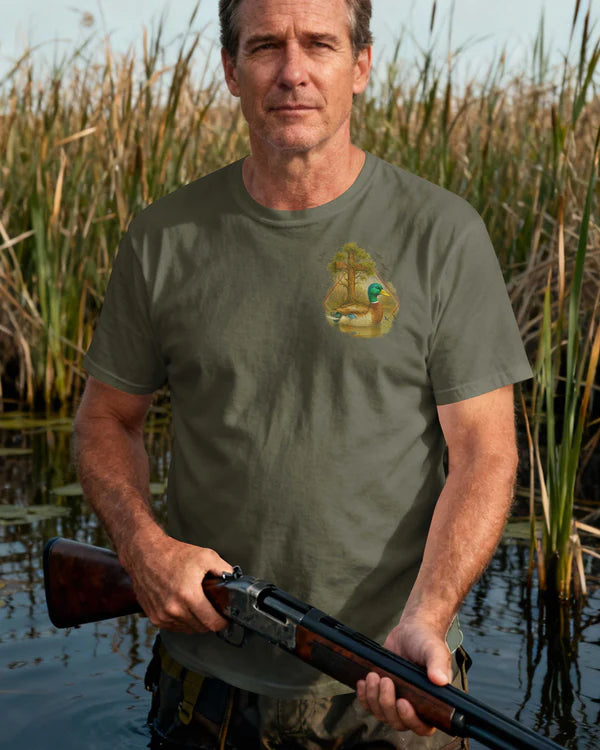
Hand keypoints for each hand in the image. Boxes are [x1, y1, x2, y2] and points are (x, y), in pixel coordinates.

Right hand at [122, 529, 234, 633]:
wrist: (145, 554)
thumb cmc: (173, 554)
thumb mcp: (206, 556)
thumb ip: (224, 570)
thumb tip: (234, 580)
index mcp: (188, 595)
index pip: (212, 623)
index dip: (222, 622)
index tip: (225, 618)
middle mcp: (174, 609)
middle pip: (200, 628)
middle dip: (209, 620)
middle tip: (212, 608)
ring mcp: (162, 615)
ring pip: (187, 629)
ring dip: (195, 621)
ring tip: (197, 605)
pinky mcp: (154, 617)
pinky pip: (174, 627)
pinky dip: (181, 620)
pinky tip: (183, 606)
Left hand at [355, 619, 450, 735]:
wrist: (411, 630)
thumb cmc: (426, 641)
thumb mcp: (434, 650)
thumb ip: (438, 664)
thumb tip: (440, 680)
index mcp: (431, 702)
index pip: (422, 727)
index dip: (411, 720)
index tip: (402, 702)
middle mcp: (414, 705)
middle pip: (398, 722)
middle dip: (387, 704)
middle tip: (385, 680)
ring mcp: (397, 699)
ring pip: (381, 714)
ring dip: (374, 698)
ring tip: (373, 676)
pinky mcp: (382, 692)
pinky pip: (369, 704)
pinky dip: (364, 696)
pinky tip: (363, 682)